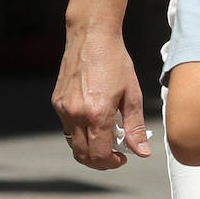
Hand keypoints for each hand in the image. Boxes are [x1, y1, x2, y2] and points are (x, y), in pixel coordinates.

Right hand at [52, 23, 150, 169]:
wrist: (91, 36)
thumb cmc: (115, 61)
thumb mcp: (132, 94)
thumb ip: (135, 127)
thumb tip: (142, 152)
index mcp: (97, 113)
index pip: (100, 155)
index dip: (113, 163)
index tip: (123, 158)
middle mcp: (76, 113)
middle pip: (83, 155)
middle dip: (99, 162)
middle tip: (114, 155)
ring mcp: (63, 108)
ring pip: (73, 143)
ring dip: (88, 149)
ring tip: (105, 138)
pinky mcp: (57, 101)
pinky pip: (67, 126)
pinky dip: (80, 132)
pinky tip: (93, 121)